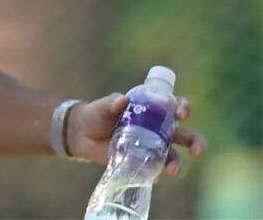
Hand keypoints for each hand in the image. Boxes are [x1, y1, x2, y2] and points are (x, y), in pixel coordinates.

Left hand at [66, 93, 207, 176]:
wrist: (81, 134)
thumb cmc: (96, 114)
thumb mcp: (104, 105)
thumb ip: (112, 102)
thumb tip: (122, 101)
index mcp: (153, 110)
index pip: (175, 106)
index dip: (183, 108)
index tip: (181, 114)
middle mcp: (158, 129)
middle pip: (186, 136)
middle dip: (197, 142)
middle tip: (196, 150)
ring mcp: (152, 147)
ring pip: (173, 156)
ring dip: (176, 163)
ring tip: (171, 170)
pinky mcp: (141, 162)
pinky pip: (154, 170)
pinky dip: (156, 174)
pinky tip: (154, 177)